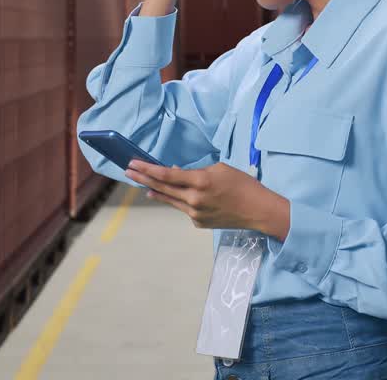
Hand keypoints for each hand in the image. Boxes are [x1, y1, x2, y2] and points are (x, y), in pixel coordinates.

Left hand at [124, 160, 289, 237]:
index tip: (133, 164)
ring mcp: (195, 213)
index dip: (147, 169)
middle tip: (128, 171)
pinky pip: (184, 208)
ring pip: (170, 200)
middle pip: (162, 188)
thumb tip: (176, 171)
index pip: (167, 174)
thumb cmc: (242, 185)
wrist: (258, 211)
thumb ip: (196, 171)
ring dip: (156, 191)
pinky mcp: (199, 223)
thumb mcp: (220, 169)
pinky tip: (176, 196)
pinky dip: (179, 200)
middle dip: (143, 179)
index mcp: (200, 181)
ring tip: (143, 185)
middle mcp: (194, 199)